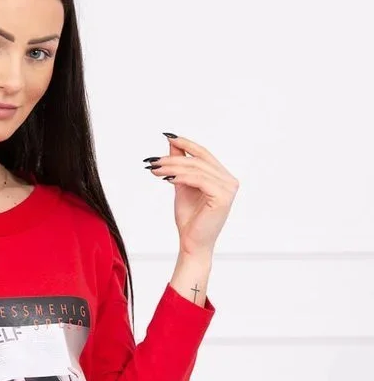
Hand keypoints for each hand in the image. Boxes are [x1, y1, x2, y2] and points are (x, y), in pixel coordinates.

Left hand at [146, 134, 238, 255]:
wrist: (192, 244)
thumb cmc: (189, 219)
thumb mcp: (182, 186)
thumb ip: (180, 165)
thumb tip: (172, 143)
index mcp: (223, 176)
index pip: (203, 154)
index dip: (186, 143)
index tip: (168, 136)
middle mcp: (229, 180)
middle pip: (198, 160)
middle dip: (173, 158)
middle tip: (152, 161)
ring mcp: (229, 188)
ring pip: (196, 169)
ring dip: (172, 167)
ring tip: (154, 170)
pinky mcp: (222, 196)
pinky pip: (198, 180)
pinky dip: (181, 177)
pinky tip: (166, 178)